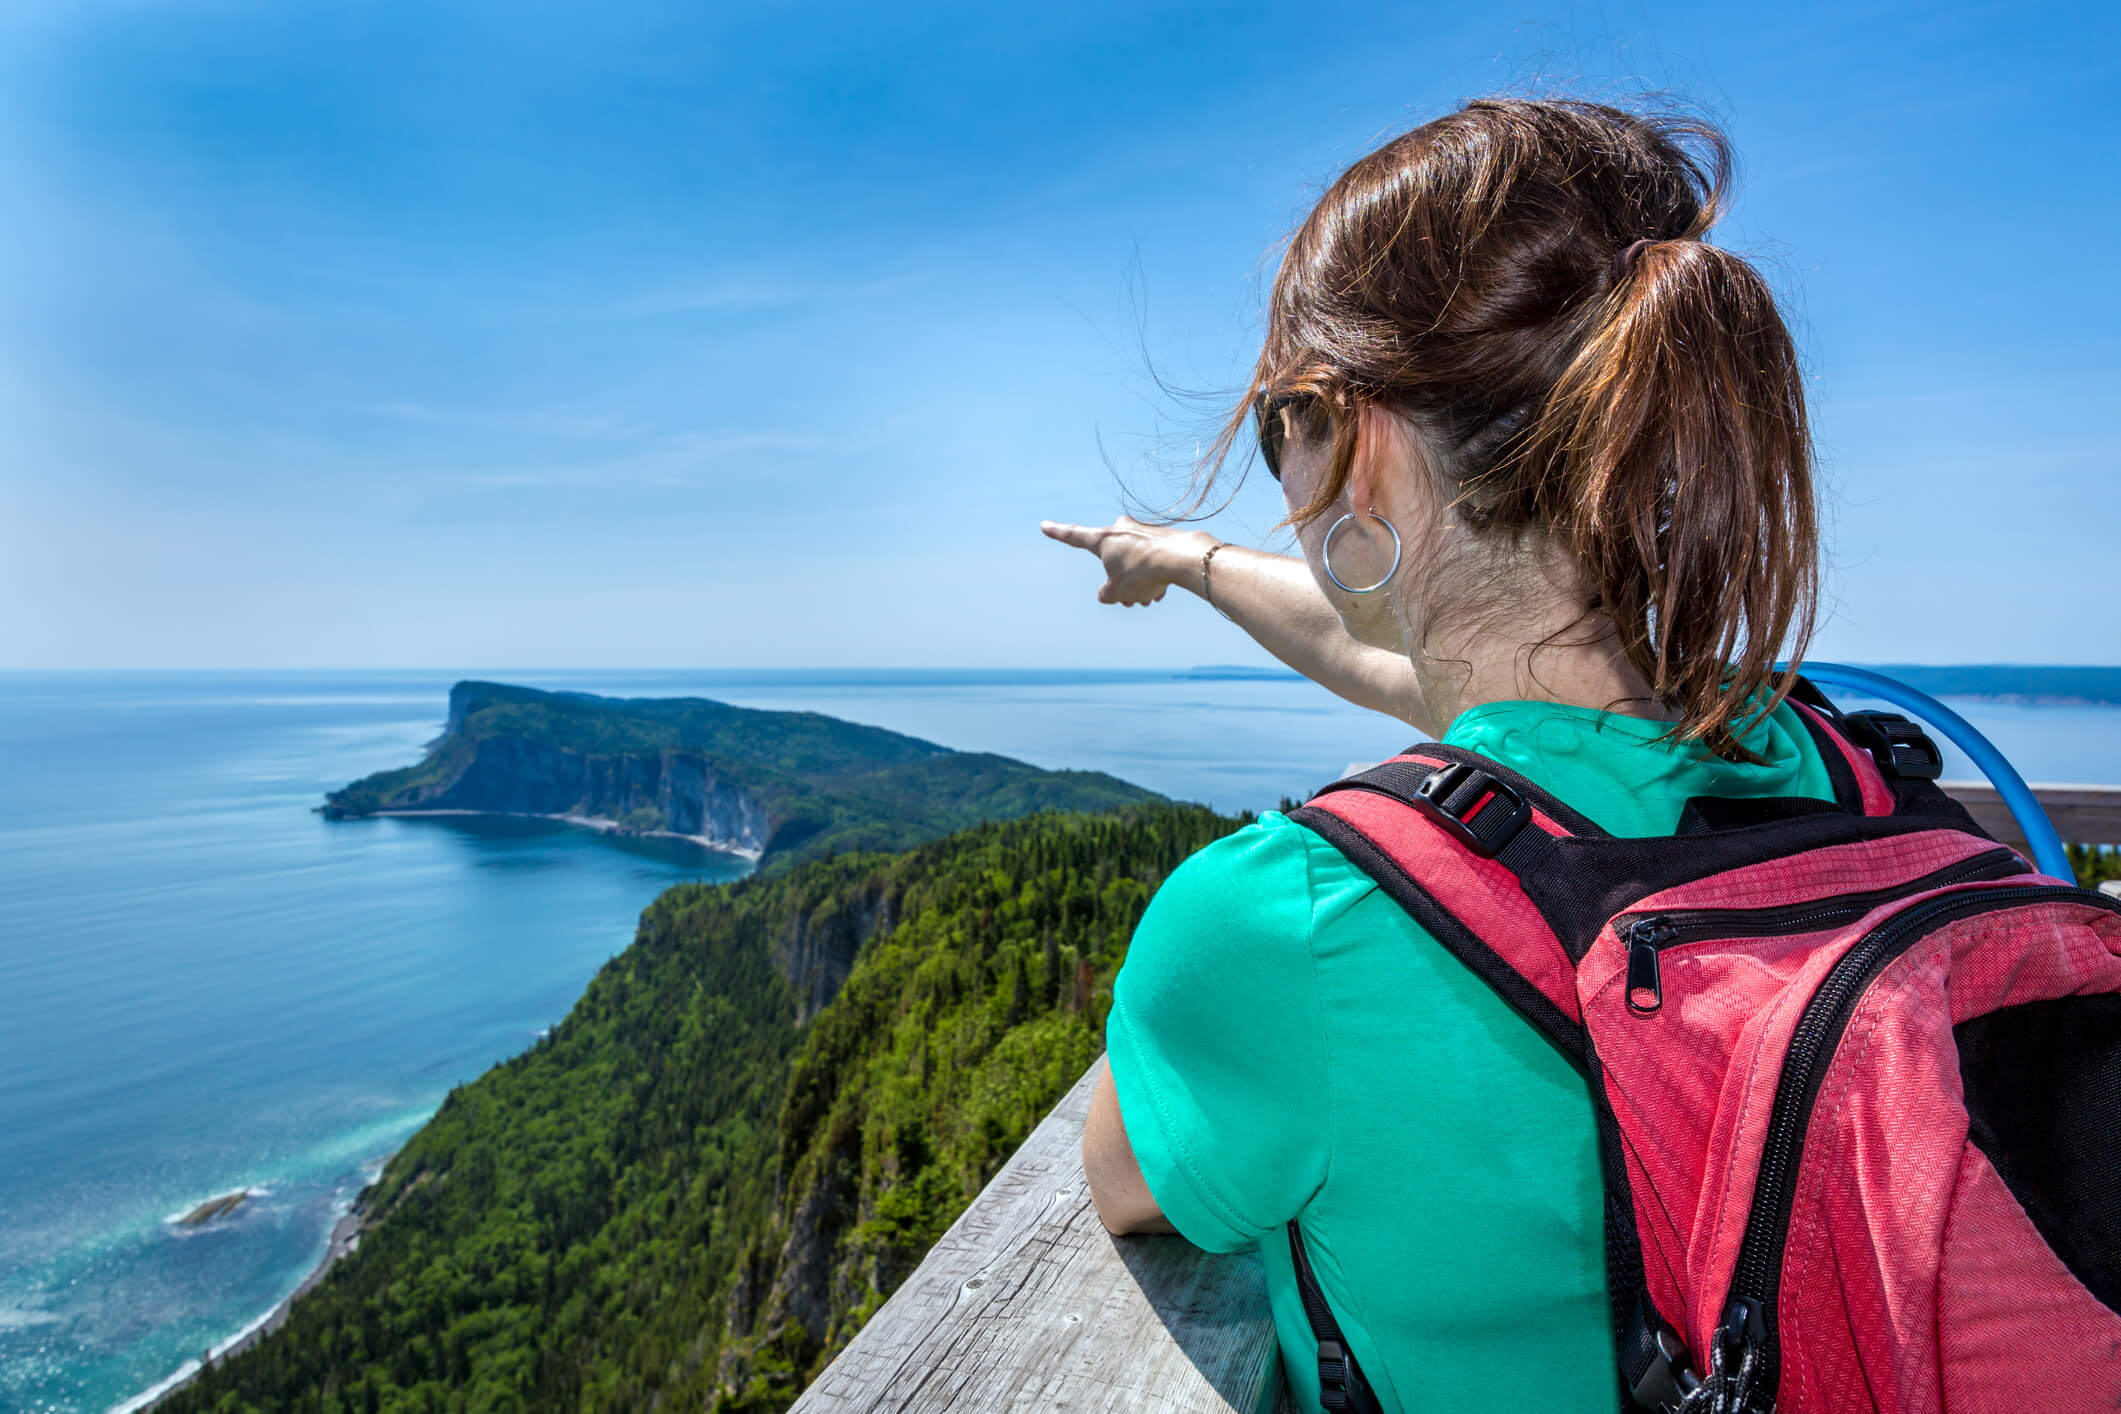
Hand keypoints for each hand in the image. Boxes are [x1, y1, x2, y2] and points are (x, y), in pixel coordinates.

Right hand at [1040, 516, 1213, 605]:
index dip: (1057, 533)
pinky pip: (1150, 561)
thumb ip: (1107, 594)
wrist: (1183, 558)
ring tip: (1151, 599)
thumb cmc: (1145, 572)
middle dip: (1120, 584)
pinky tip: (1163, 591)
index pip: (1074, 536)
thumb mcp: (1118, 592)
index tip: (1044, 525)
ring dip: (1138, 585)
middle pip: (1112, 562)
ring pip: (1133, 564)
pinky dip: (1153, 577)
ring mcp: (1143, 532)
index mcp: (1103, 539)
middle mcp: (1121, 530)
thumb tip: (1109, 593)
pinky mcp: (1162, 538)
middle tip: (1131, 601)